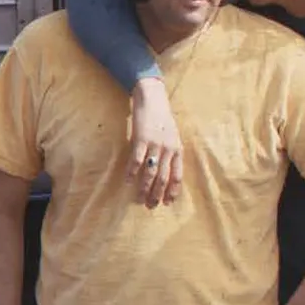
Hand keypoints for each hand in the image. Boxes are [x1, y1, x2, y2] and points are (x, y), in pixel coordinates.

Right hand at [128, 79, 183, 208]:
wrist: (153, 98)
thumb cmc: (162, 118)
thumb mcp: (172, 136)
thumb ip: (170, 152)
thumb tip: (166, 171)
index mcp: (177, 149)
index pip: (177, 175)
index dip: (172, 191)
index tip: (167, 203)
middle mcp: (168, 149)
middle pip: (163, 177)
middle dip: (157, 194)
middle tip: (150, 206)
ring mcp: (155, 144)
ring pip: (150, 172)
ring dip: (144, 188)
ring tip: (139, 199)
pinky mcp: (142, 138)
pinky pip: (136, 160)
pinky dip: (131, 172)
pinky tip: (126, 181)